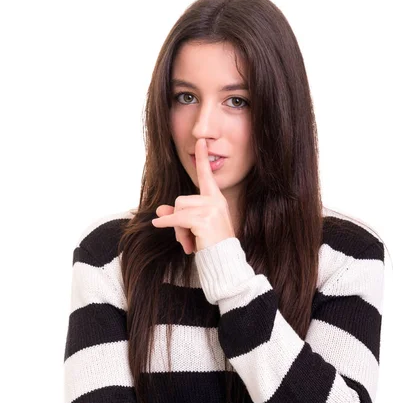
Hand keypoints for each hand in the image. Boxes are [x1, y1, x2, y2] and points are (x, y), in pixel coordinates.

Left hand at [151, 138, 235, 253]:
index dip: (203, 158)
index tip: (201, 142)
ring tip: (188, 242)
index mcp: (216, 199)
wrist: (224, 261)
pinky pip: (177, 218)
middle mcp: (215, 201)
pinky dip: (166, 222)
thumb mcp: (193, 227)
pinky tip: (158, 224)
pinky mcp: (203, 219)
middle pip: (181, 200)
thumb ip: (178, 215)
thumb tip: (159, 209)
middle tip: (185, 238)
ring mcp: (211, 209)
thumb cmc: (212, 246)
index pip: (207, 175)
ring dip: (177, 228)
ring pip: (178, 209)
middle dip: (177, 219)